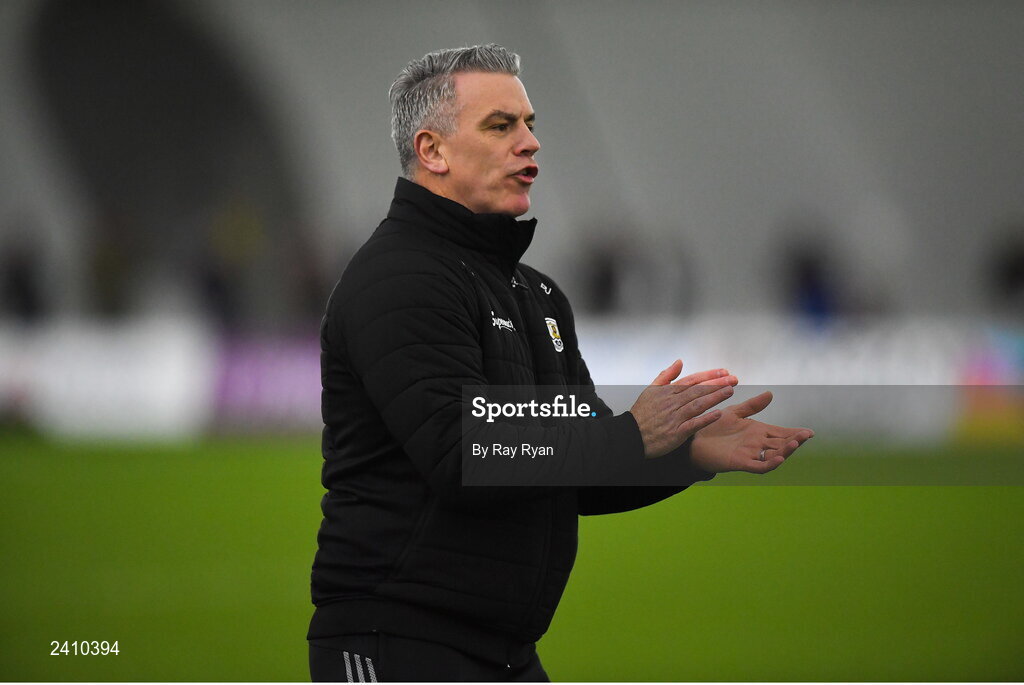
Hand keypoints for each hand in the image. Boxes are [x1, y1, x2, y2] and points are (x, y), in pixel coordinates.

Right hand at [629, 359, 737, 458]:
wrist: (631, 435)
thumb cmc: (641, 415)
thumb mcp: (650, 390)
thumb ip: (666, 375)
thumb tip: (679, 362)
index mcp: (668, 392)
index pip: (692, 380)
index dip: (709, 375)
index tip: (723, 372)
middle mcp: (672, 403)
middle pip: (698, 390)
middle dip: (717, 383)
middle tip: (732, 379)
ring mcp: (675, 417)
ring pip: (698, 404)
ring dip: (715, 397)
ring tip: (729, 391)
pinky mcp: (676, 432)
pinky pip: (693, 424)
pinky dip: (705, 419)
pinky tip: (718, 414)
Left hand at [690, 390, 813, 473]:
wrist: (694, 440)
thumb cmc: (714, 427)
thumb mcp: (735, 413)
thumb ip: (753, 406)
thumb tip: (770, 394)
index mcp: (758, 432)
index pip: (781, 433)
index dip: (795, 433)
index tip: (809, 431)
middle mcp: (757, 444)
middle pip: (781, 444)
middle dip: (795, 440)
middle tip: (806, 435)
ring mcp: (750, 454)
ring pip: (773, 455)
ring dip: (785, 451)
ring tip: (795, 443)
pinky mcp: (740, 462)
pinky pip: (759, 466)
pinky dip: (770, 463)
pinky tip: (778, 458)